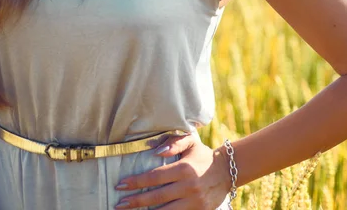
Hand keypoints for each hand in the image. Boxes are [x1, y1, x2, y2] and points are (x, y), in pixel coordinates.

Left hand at [113, 133, 230, 208]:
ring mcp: (194, 201)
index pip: (155, 176)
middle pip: (156, 197)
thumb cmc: (203, 156)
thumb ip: (174, 142)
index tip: (120, 184)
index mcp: (185, 169)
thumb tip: (156, 152)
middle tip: (118, 204)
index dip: (136, 181)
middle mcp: (189, 186)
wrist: (227, 171)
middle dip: (135, 201)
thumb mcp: (191, 143)